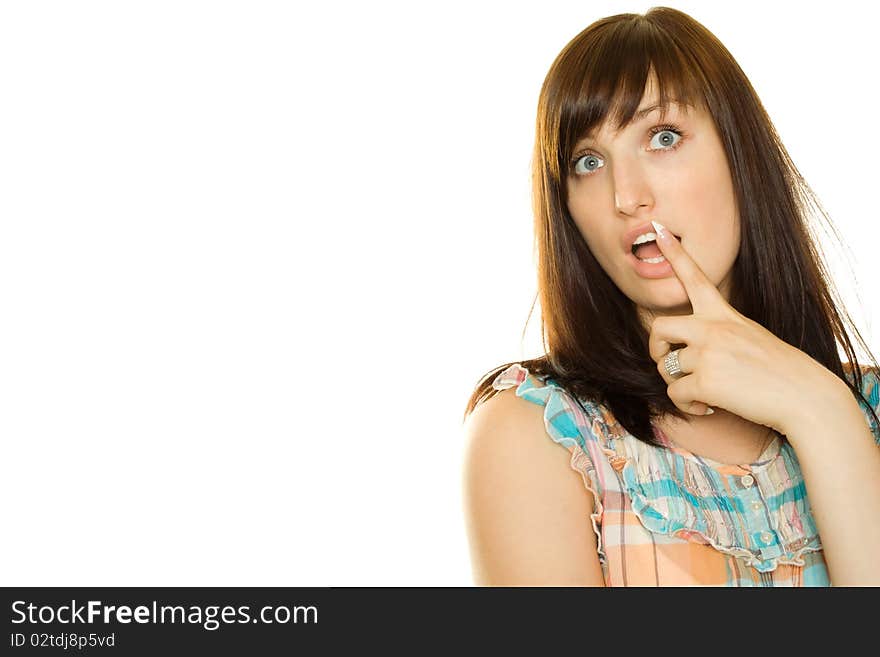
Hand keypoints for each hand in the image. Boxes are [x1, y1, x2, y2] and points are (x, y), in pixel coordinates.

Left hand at [646, 220, 835, 433]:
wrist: (804, 395)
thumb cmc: (778, 369)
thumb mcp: (749, 336)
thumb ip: (718, 334)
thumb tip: (685, 352)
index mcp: (724, 314)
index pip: (695, 278)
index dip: (675, 254)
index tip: (657, 229)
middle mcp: (712, 328)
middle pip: (659, 327)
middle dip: (655, 347)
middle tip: (668, 361)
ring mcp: (708, 353)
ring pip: (665, 368)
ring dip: (678, 385)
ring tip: (703, 393)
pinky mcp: (705, 381)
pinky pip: (675, 394)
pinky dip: (687, 405)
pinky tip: (707, 406)